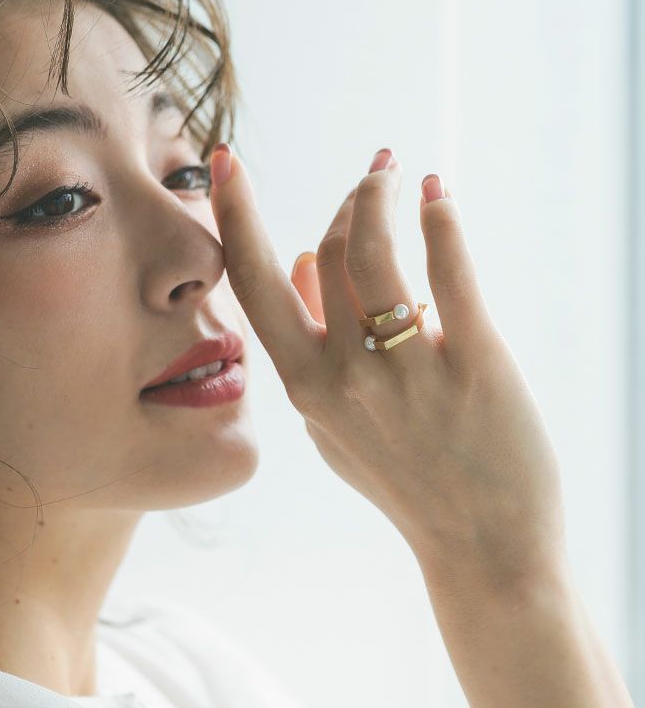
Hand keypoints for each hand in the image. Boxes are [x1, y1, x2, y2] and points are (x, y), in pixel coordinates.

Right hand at [209, 143, 566, 589]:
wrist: (480, 544)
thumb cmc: (403, 480)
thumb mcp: (332, 423)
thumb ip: (307, 348)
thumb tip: (297, 260)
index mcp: (305, 386)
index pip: (256, 282)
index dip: (236, 215)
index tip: (226, 163)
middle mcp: (345, 376)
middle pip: (328, 253)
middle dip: (348, 199)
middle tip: (374, 177)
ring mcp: (408, 371)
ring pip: (375, 252)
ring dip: (381, 196)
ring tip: (397, 175)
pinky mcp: (475, 364)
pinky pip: (450, 274)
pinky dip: (441, 221)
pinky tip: (437, 194)